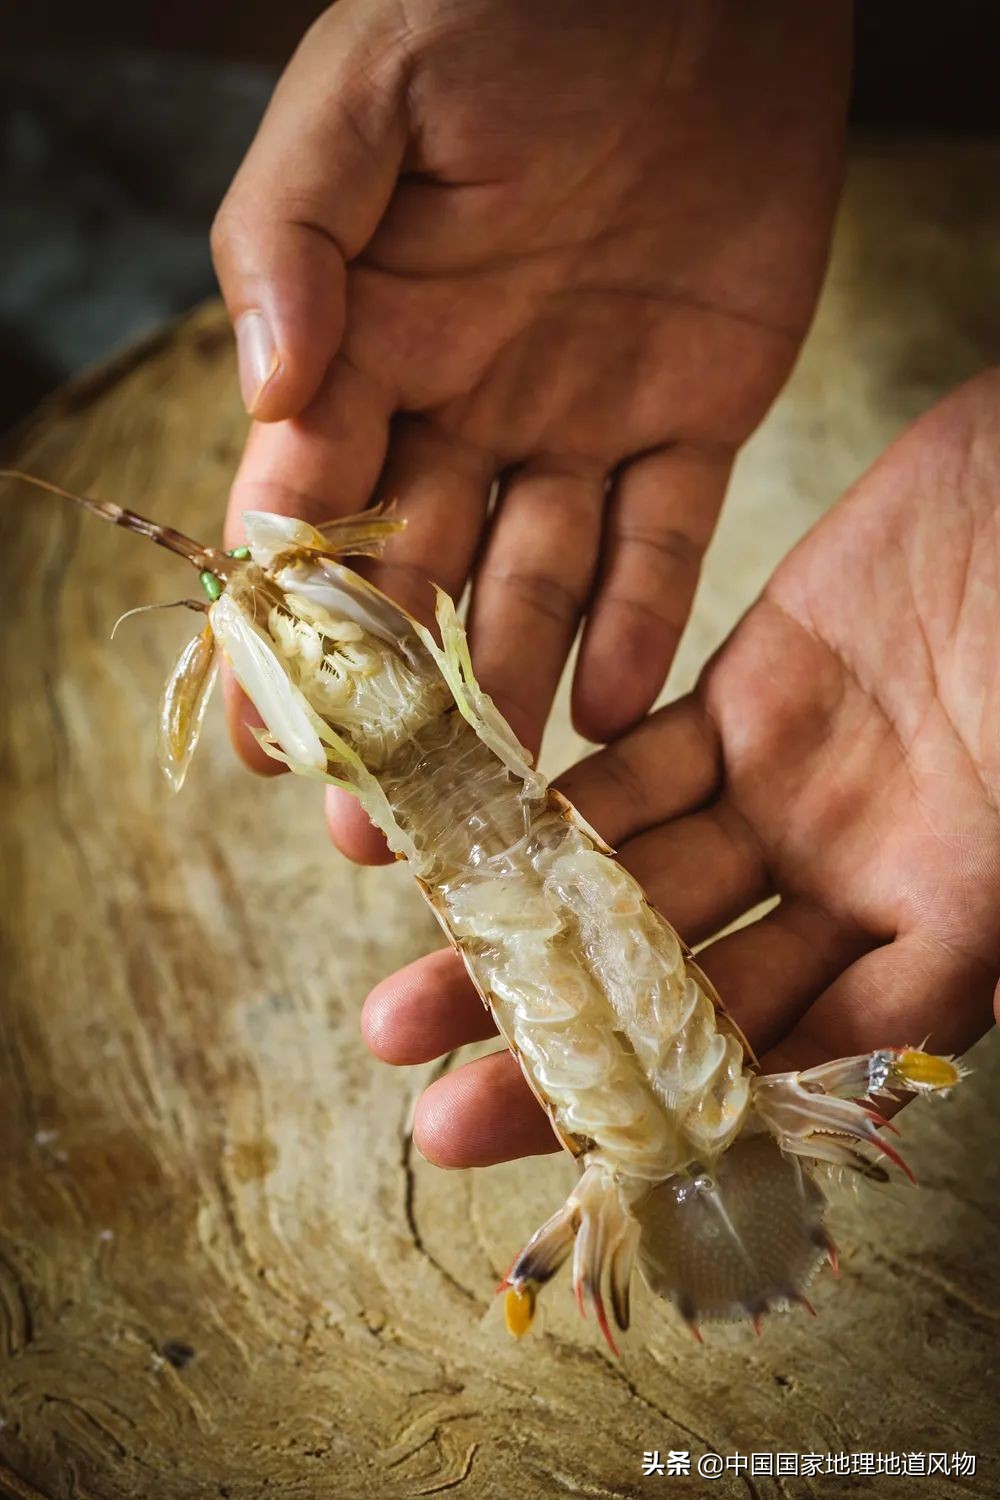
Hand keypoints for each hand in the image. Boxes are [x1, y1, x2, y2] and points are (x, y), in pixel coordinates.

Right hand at [211, 0, 850, 861]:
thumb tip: (264, 391)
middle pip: (417, 582)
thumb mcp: (367, 95)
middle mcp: (462, 403)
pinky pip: (661, 544)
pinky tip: (606, 711)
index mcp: (366, 342)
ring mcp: (577, 423)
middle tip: (374, 823)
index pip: (310, 512)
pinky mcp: (691, 422)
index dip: (289, 629)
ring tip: (490, 802)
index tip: (270, 736)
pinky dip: (637, 625)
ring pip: (533, 587)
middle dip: (393, 707)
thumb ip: (295, 238)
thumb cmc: (505, 5)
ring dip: (506, 695)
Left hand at [362, 371, 999, 1167]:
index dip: (695, 1122)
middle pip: (689, 995)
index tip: (582, 1170)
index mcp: (944, 934)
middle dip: (566, 1054)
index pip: (801, 1061)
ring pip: (637, 887)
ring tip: (406, 1008)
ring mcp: (793, 791)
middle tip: (438, 1112)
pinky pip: (637, 767)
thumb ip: (972, 943)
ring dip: (527, 945)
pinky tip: (469, 857)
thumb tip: (917, 1066)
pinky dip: (557, 811)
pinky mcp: (748, 694)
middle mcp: (854, 886)